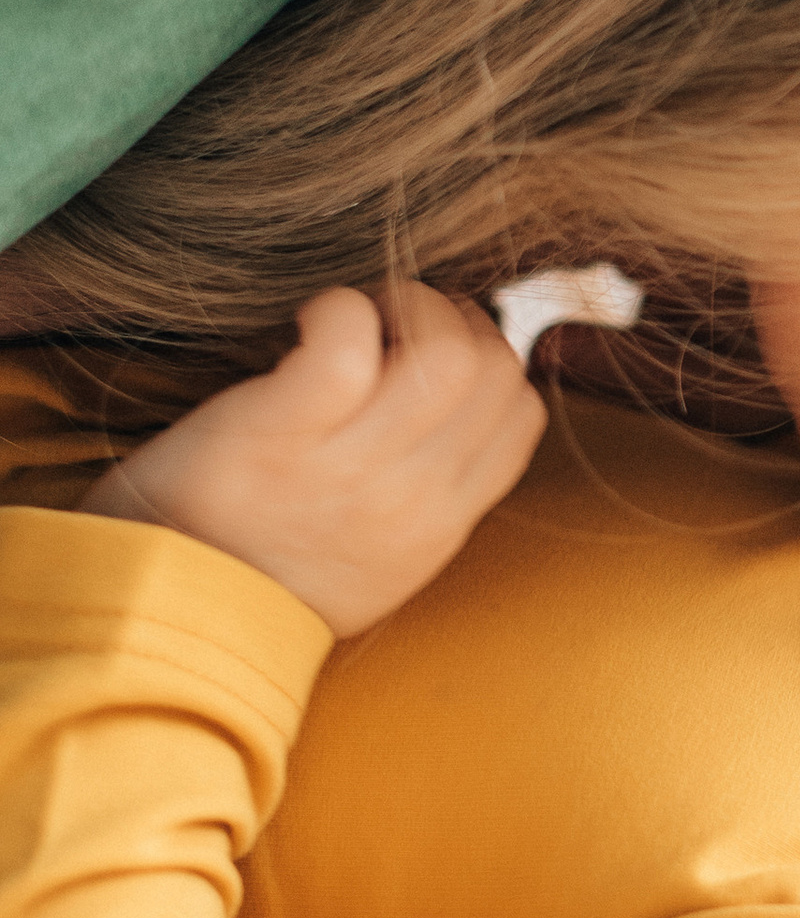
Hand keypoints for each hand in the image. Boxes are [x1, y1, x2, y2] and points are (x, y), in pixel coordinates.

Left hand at [81, 285, 546, 636]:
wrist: (159, 614)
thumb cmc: (253, 570)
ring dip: (408, 303)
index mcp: (437, 528)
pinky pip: (347, 342)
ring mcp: (349, 471)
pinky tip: (307, 321)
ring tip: (358, 314)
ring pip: (446, 354)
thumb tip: (447, 410)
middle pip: (497, 371)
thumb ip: (418, 495)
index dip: (489, 359)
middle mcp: (409, 502)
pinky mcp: (281, 434)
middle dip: (454, 318)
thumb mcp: (369, 558)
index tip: (428, 352)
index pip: (522, 416)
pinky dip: (339, 308)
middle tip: (393, 320)